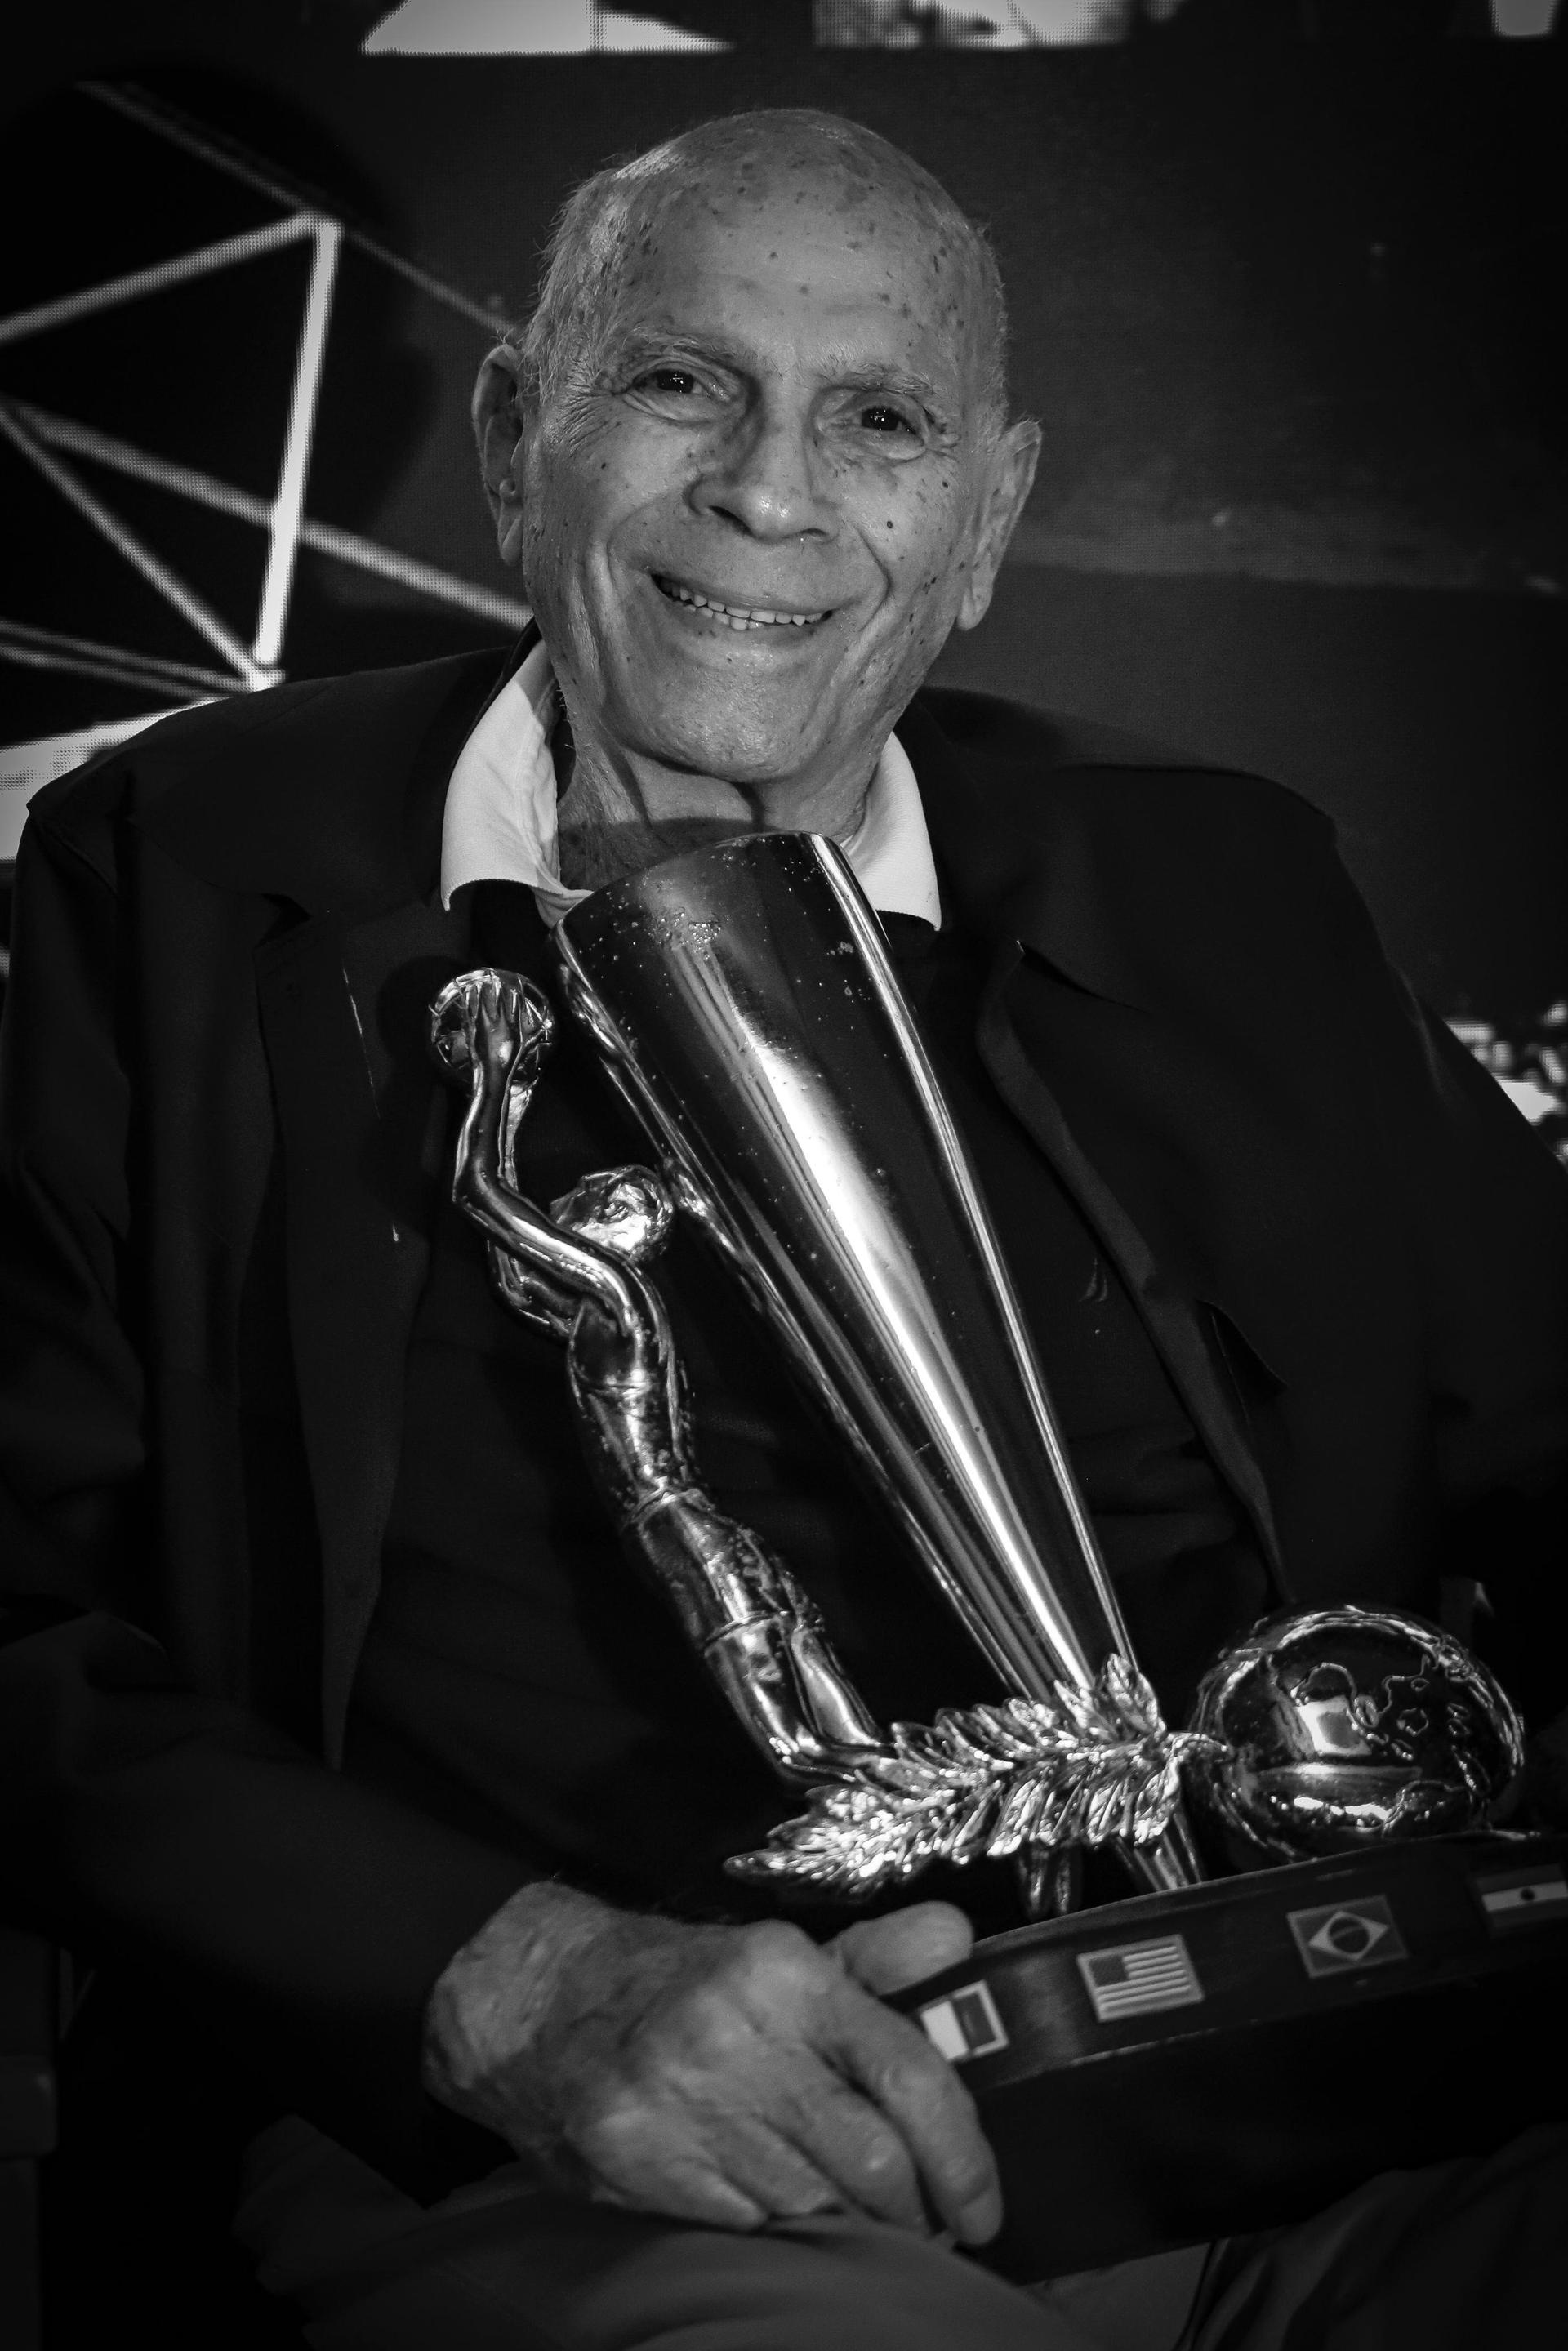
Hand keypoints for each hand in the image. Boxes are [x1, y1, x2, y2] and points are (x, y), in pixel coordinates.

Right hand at [423, 1883, 1000, 2241]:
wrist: (544, 2002)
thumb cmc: (687, 1983)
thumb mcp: (783, 1957)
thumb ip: (879, 1957)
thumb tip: (961, 1938)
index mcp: (787, 1974)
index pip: (907, 2072)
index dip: (963, 2153)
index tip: (986, 2205)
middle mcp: (736, 2035)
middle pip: (871, 2161)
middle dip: (914, 2209)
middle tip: (929, 2221)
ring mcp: (682, 2103)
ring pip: (812, 2205)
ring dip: (848, 2223)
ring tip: (855, 2210)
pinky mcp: (638, 2161)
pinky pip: (746, 2225)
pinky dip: (777, 2228)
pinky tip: (777, 2205)